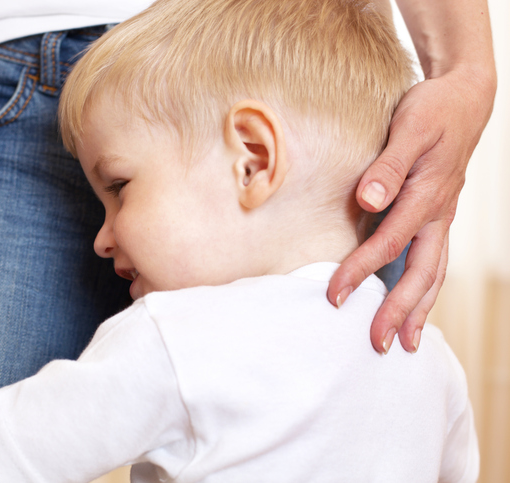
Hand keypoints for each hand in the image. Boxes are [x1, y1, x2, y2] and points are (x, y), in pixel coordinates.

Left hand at [328, 67, 495, 353]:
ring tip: (405, 343)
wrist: (465, 98)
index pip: (389, 245)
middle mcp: (438, 215)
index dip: (359, 272)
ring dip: (419, 309)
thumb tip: (367, 201)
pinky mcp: (437, 216)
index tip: (334, 296)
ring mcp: (441, 218)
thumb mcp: (409, 129)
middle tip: (377, 345)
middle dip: (398, 311)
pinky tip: (412, 306)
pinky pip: (433, 261)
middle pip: (420, 273)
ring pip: (433, 273)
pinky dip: (424, 288)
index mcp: (428, 197)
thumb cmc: (433, 111)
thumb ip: (387, 167)